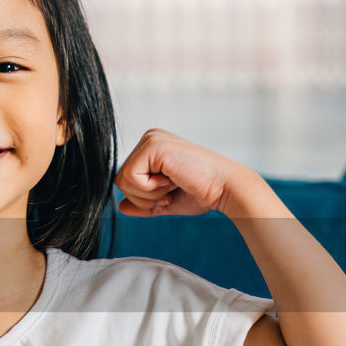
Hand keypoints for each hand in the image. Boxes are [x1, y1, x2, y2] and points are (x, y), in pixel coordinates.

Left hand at [114, 128, 254, 216]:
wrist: (225, 189)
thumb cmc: (202, 193)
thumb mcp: (166, 201)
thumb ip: (143, 204)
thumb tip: (121, 207)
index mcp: (152, 149)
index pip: (125, 181)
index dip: (145, 198)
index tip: (171, 191)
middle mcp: (149, 139)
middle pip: (120, 181)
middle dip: (144, 198)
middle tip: (172, 189)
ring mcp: (150, 139)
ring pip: (122, 181)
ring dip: (149, 194)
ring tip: (173, 183)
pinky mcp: (152, 145)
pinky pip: (130, 177)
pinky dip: (150, 189)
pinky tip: (173, 179)